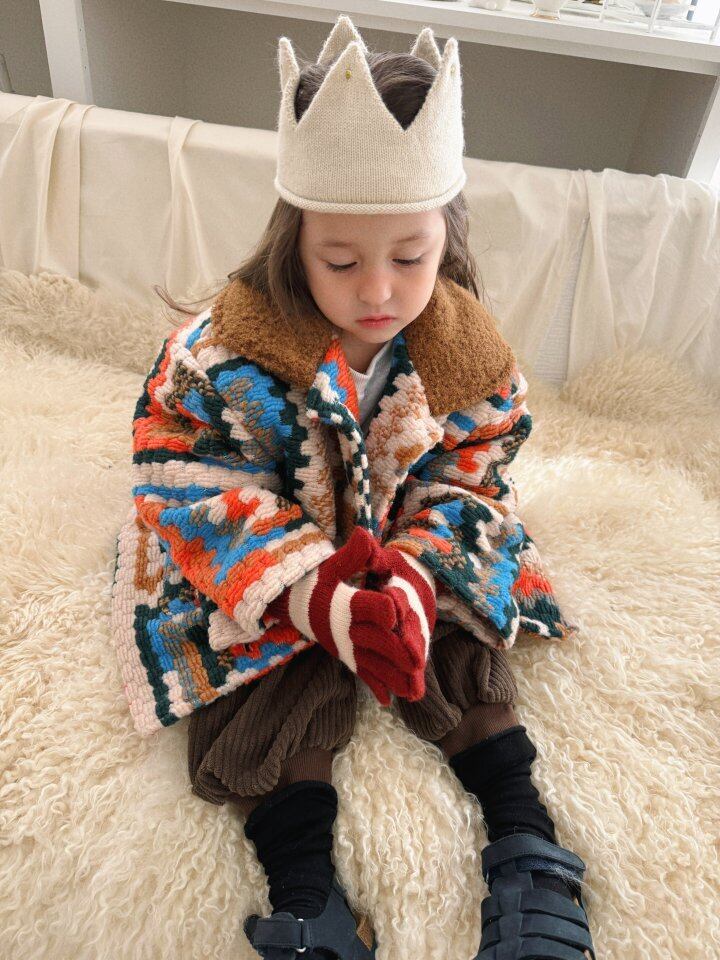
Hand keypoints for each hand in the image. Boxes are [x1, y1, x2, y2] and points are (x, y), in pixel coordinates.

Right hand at [263, 526, 427, 705]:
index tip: (396, 610)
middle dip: (395, 652)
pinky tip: (388, 700)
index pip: (368, 607)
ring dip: (391, 678)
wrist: (295, 605)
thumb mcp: (333, 565)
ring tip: (412, 690)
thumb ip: (354, 555)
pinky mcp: (347, 657)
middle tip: (416, 663)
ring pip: (371, 664)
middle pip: (374, 641)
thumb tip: (365, 536)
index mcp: (346, 604)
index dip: (384, 608)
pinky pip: (362, 673)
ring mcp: (346, 646)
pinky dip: (374, 685)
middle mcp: (346, 629)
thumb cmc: (320, 582)